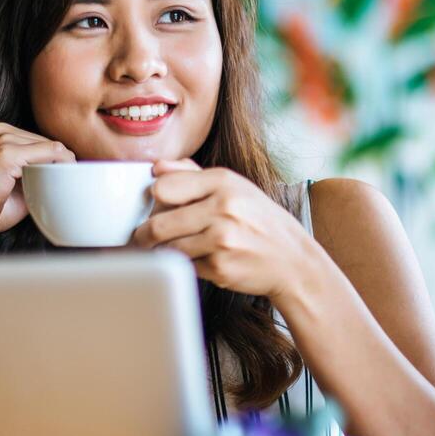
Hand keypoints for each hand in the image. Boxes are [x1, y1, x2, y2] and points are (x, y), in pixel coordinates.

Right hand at [0, 123, 73, 256]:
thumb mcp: (18, 183)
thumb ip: (38, 171)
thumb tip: (69, 171)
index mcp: (2, 134)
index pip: (45, 142)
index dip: (60, 163)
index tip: (70, 181)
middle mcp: (2, 131)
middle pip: (52, 144)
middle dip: (63, 166)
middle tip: (67, 189)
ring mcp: (3, 140)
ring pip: (55, 148)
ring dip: (63, 169)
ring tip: (60, 191)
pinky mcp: (6, 154)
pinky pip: (52, 153)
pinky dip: (62, 168)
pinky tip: (60, 185)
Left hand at [130, 160, 319, 298]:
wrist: (292, 261)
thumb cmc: (260, 222)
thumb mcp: (235, 188)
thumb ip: (193, 174)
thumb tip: (157, 167)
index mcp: (224, 181)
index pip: (163, 187)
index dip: (153, 199)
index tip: (152, 207)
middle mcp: (223, 207)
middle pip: (158, 223)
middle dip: (144, 234)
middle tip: (142, 238)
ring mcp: (221, 239)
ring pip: (167, 248)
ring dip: (158, 253)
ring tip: (162, 250)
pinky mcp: (219, 267)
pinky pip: (182, 266)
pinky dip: (181, 266)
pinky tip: (192, 261)